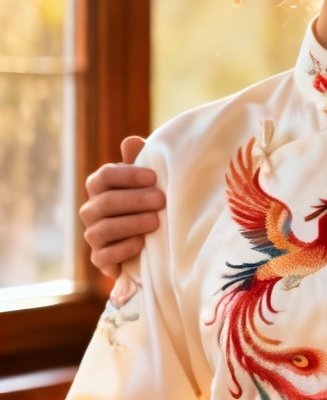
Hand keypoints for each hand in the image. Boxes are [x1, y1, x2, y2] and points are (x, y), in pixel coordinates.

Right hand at [80, 135, 164, 277]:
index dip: (128, 175)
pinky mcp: (100, 258)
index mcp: (101, 185)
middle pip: (106, 202)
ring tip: (156, 222)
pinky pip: (103, 256)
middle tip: (161, 200)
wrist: (153, 239)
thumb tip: (132, 141)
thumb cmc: (150, 199)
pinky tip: (140, 244)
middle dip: (135, 200)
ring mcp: (93, 234)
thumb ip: (141, 160)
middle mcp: (91, 209)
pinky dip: (121, 250)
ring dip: (131, 224)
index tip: (153, 176)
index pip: (106, 176)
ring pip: (103, 229)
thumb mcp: (149, 180)